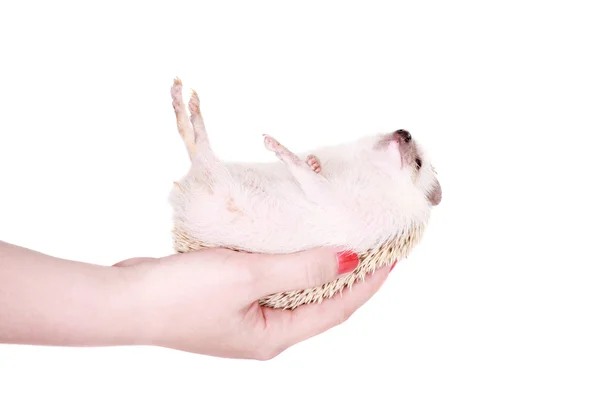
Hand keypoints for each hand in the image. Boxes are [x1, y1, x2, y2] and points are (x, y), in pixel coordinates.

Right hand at [113, 248, 391, 358]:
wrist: (123, 300)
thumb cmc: (181, 296)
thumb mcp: (249, 277)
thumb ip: (303, 268)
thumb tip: (351, 260)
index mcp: (276, 334)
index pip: (339, 307)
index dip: (369, 282)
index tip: (393, 255)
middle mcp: (266, 328)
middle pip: (321, 298)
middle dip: (348, 271)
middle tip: (370, 240)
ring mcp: (246, 314)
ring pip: (295, 284)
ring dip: (315, 260)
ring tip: (337, 232)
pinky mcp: (229, 296)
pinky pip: (269, 275)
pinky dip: (285, 256)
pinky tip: (290, 235)